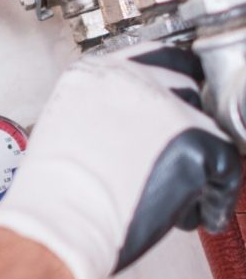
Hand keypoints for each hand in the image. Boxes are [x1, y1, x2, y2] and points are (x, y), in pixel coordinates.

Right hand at [0, 43, 241, 278]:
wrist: (58, 220)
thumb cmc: (52, 189)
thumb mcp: (67, 126)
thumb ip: (104, 111)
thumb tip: (133, 125)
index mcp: (96, 71)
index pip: (156, 58)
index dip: (170, 86)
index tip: (173, 103)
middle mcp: (134, 79)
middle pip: (187, 89)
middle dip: (184, 126)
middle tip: (174, 158)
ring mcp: (168, 107)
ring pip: (208, 127)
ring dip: (197, 161)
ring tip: (174, 194)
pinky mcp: (196, 140)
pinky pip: (226, 166)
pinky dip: (214, 195)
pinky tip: (186, 212)